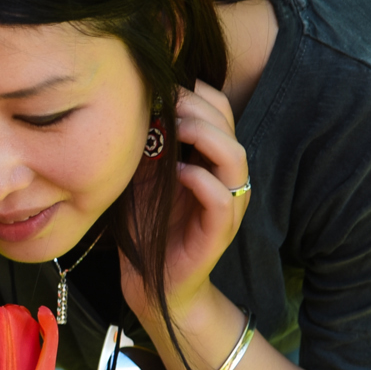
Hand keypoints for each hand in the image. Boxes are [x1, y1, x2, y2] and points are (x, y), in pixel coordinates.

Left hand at [121, 79, 250, 327]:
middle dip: (197, 105)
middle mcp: (226, 177)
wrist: (154, 282)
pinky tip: (177, 174)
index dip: (196, 92)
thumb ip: (147, 143)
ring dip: (205, 135)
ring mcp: (227, 204)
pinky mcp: (218, 232)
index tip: (162, 87)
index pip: (220, 109)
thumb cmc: (148, 225)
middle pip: (229, 124)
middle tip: (165, 103)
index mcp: (211, 158)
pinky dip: (201, 180)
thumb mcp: (142, 174)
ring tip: (176, 130)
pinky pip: (222, 199)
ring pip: (235, 157)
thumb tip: (135, 103)